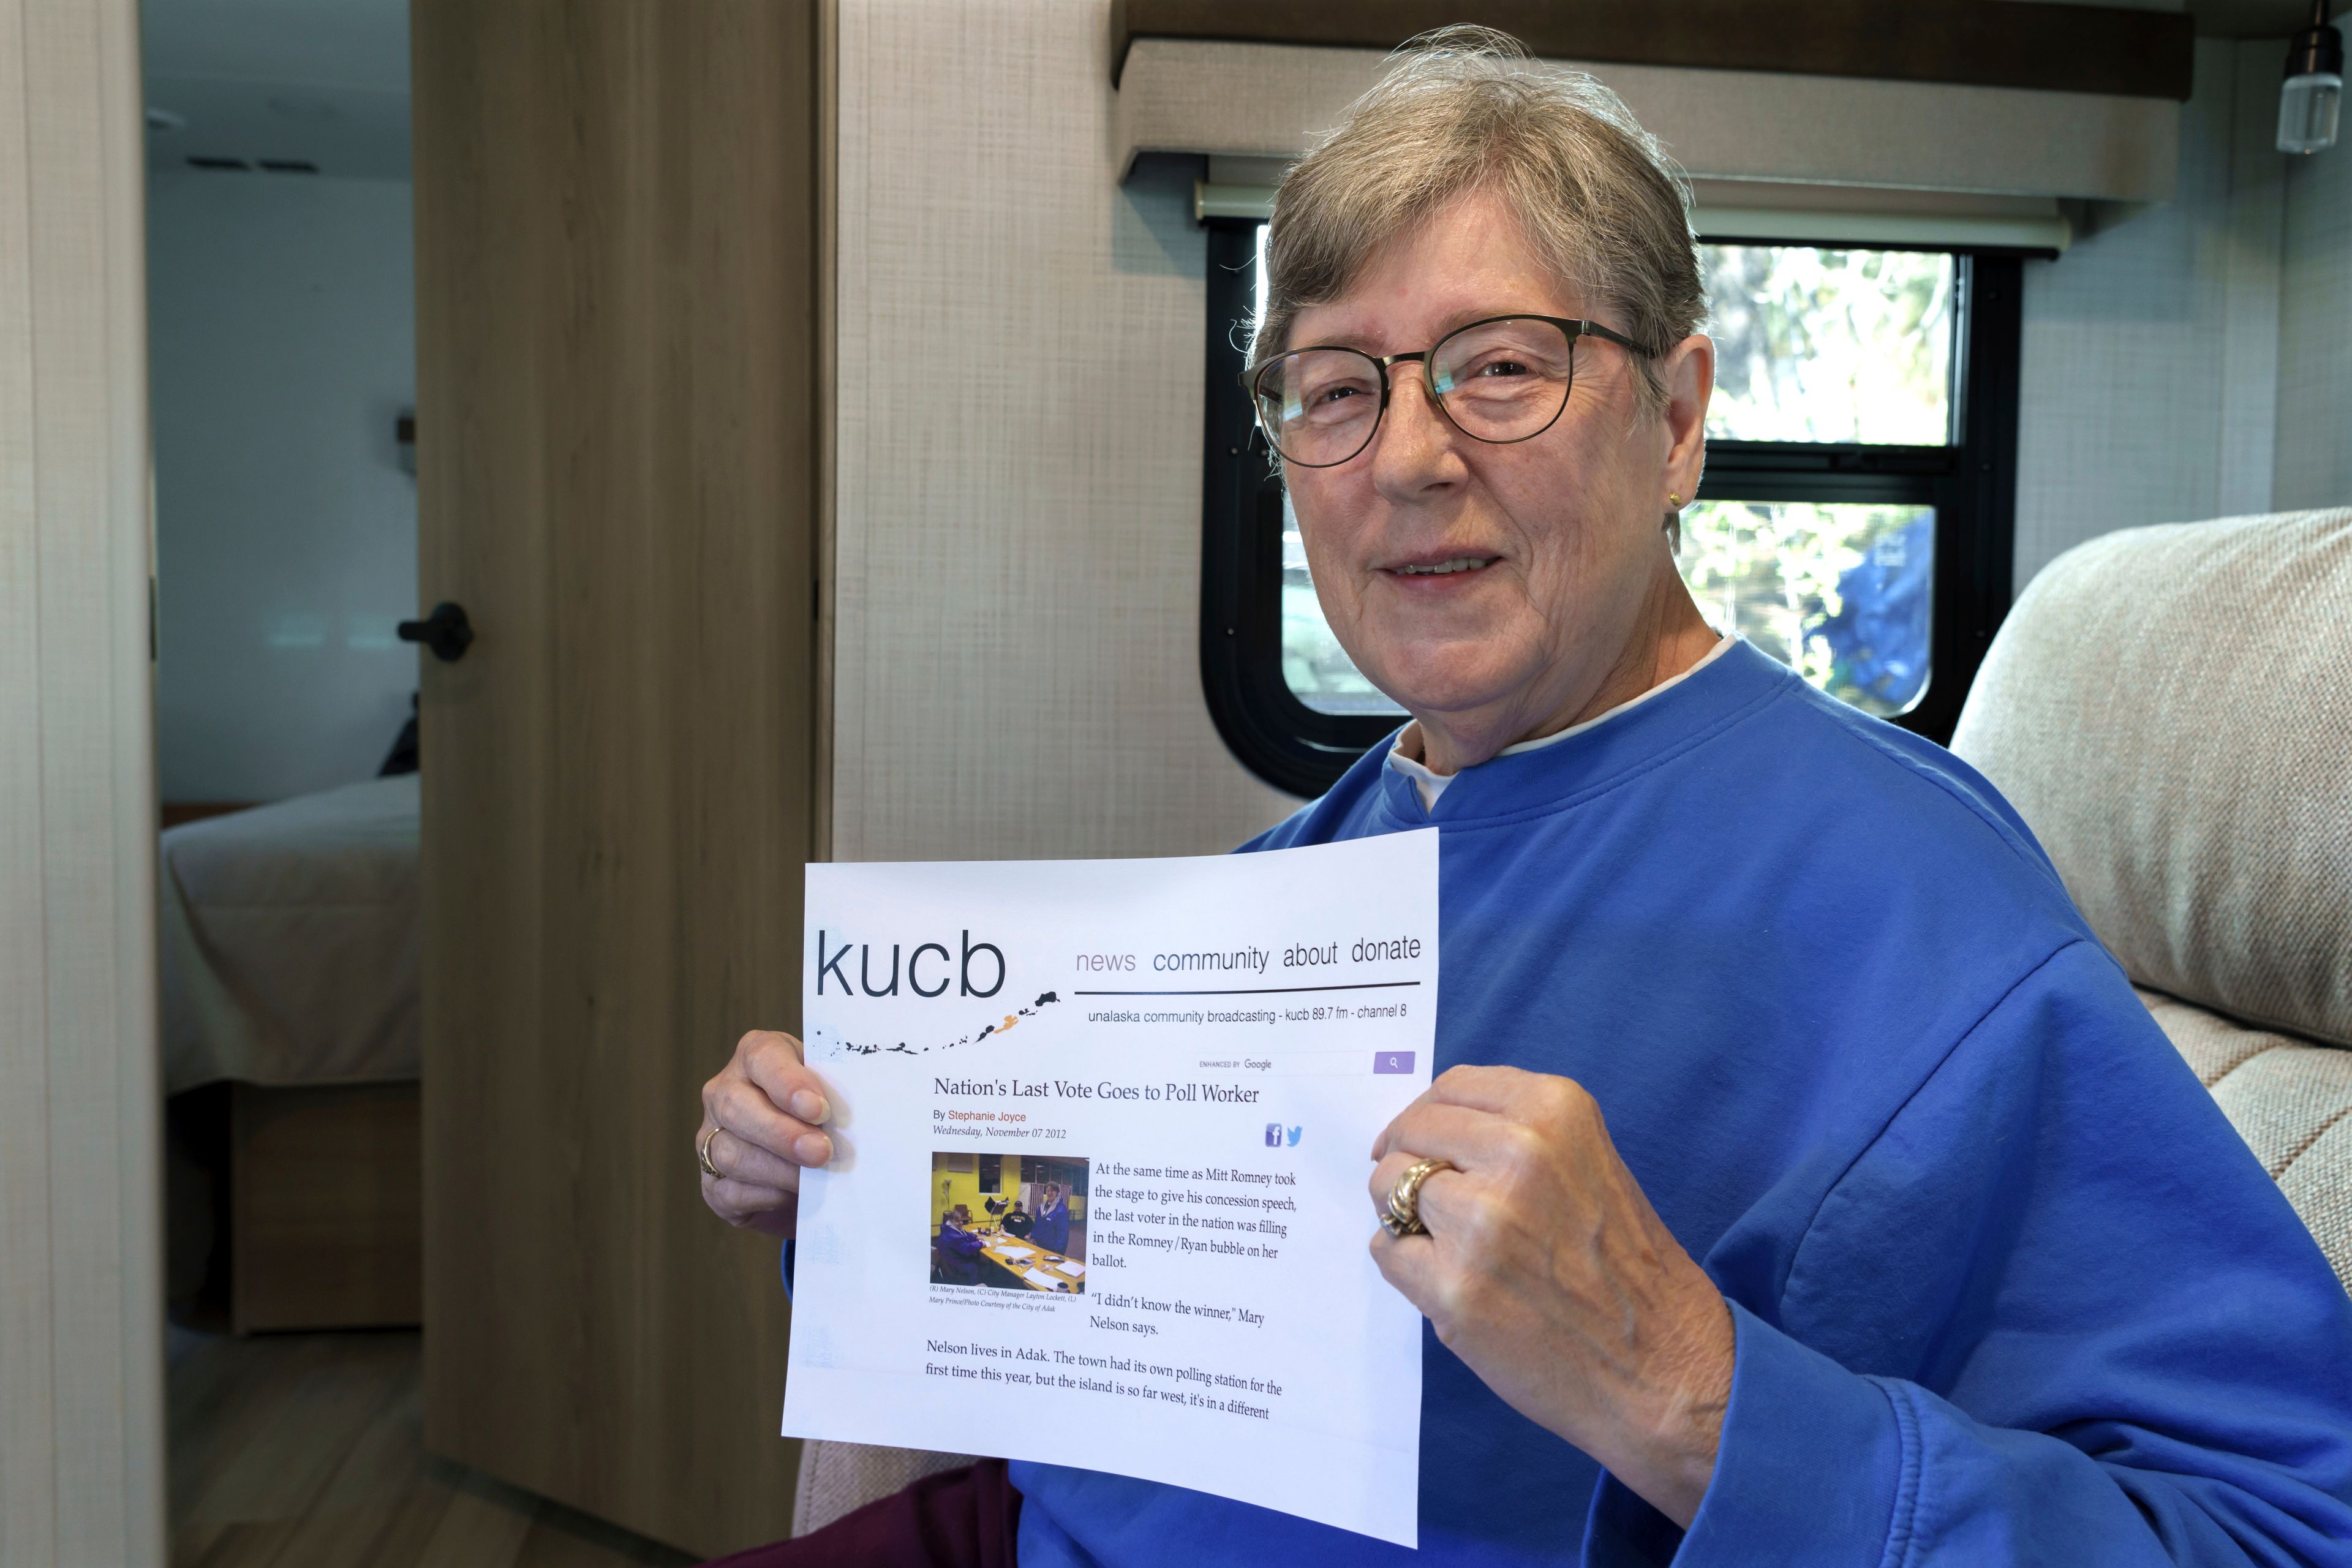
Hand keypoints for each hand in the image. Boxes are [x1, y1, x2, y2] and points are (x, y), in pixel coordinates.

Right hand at [698, 1029, 834, 1238]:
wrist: (807, 1164)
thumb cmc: (822, 1117)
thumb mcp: (829, 1094)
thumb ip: (834, 1095)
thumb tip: (853, 1118)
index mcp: (755, 1057)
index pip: (762, 1057)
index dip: (788, 1083)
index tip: (819, 1109)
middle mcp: (723, 1092)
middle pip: (737, 1107)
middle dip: (782, 1133)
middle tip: (821, 1151)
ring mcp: (710, 1138)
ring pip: (732, 1154)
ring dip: (779, 1169)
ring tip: (816, 1178)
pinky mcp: (712, 1184)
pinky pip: (732, 1191)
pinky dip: (768, 1195)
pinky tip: (796, 1195)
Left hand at [1368, 1065, 1732, 1527]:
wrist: (1664, 1367)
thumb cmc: (1626, 1268)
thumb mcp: (1588, 1162)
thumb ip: (1515, 1135)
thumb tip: (1425, 1129)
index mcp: (1555, 1113)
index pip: (1453, 1088)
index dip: (1427, 1116)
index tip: (1420, 1139)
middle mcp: (1519, 1156)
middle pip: (1412, 1132)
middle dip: (1407, 1161)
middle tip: (1426, 1199)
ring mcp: (1483, 1223)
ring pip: (1388, 1188)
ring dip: (1404, 1215)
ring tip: (1449, 1245)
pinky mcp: (1455, 1289)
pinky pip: (1386, 1251)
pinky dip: (1406, 1265)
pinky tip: (1450, 1283)